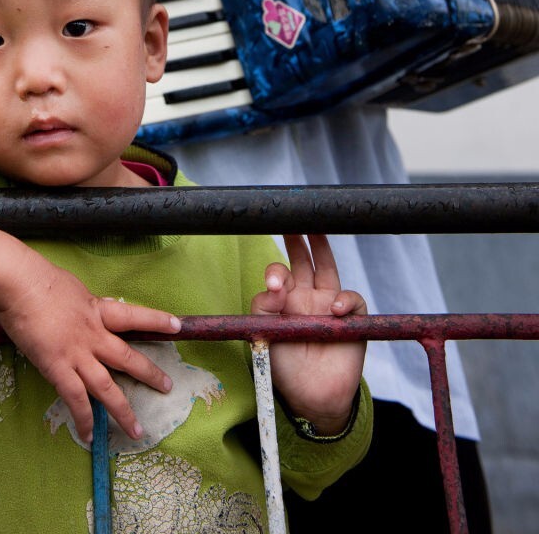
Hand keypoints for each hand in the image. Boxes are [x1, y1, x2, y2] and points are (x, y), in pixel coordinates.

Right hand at [0, 249, 179, 443]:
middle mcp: (94, 335)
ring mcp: (77, 353)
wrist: (20, 284)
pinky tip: (90, 435)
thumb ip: (82, 303)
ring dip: (124, 410)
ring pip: (107, 387)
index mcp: (97, 310)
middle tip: (167, 386)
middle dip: (149, 374)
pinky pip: (75, 399)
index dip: (156, 321)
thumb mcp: (72, 288)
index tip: (177, 326)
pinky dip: (84, 419)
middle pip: (128, 358)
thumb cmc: (39, 279)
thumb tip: (82, 306)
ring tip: (137, 429)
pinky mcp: (57, 367)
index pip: (134, 315)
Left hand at [251, 233, 365, 434]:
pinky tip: (335, 309)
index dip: (276, 271)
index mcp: (284, 300)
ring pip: (328, 269)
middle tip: (295, 216)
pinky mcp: (351, 321)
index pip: (280, 273)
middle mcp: (306, 297)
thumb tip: (274, 285)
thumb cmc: (284, 367)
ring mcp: (329, 306)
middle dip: (300, 238)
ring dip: (322, 248)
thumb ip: (263, 308)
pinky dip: (346, 301)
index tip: (274, 284)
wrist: (311, 399)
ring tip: (315, 232)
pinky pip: (352, 300)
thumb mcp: (263, 336)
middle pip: (304, 260)